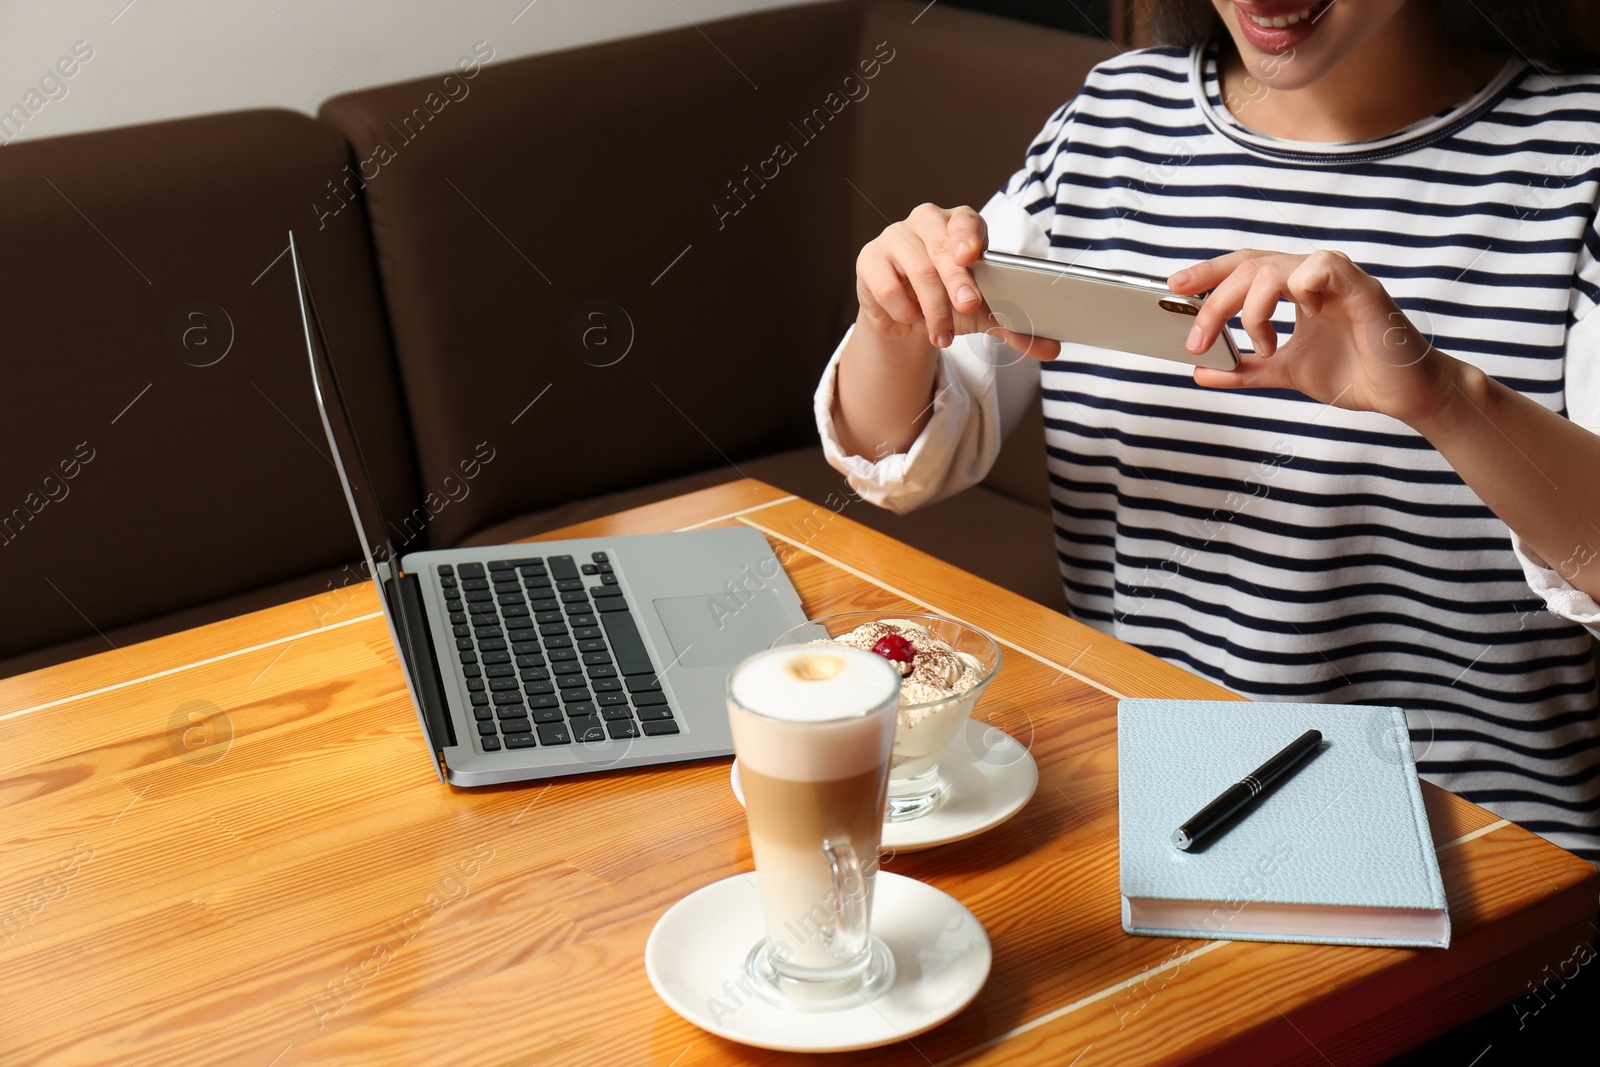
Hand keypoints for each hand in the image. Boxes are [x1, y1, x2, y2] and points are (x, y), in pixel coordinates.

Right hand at [855, 203, 1059, 361]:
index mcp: (960, 225)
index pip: (966, 221)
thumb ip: (1015, 327)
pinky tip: (912, 319)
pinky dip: (904, 311)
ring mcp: (896, 237)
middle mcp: (928, 222)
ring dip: (933, 310)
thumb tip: (1053, 348)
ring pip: (916, 270)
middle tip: (967, 307)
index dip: (967, 237)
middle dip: (956, 282)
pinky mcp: (870, 258)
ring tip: (942, 336)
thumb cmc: (947, 301)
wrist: (906, 316)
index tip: (970, 255)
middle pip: (941, 247)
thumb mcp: (984, 314)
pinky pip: (888, 287)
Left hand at [1169, 249, 1459, 426]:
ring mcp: (1337, 280)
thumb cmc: (1352, 372)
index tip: (1174, 288)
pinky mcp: (1362, 289)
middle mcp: (1313, 277)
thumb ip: (1246, 370)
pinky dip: (1301, 287)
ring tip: (1261, 344)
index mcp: (1295, 289)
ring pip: (1276, 267)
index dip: (1208, 272)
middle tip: (1198, 340)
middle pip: (1249, 267)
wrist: (1399, 394)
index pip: (1243, 266)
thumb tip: (1202, 372)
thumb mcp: (1285, 372)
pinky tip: (1301, 317)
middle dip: (1215, 303)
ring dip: (1253, 308)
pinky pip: (1322, 267)